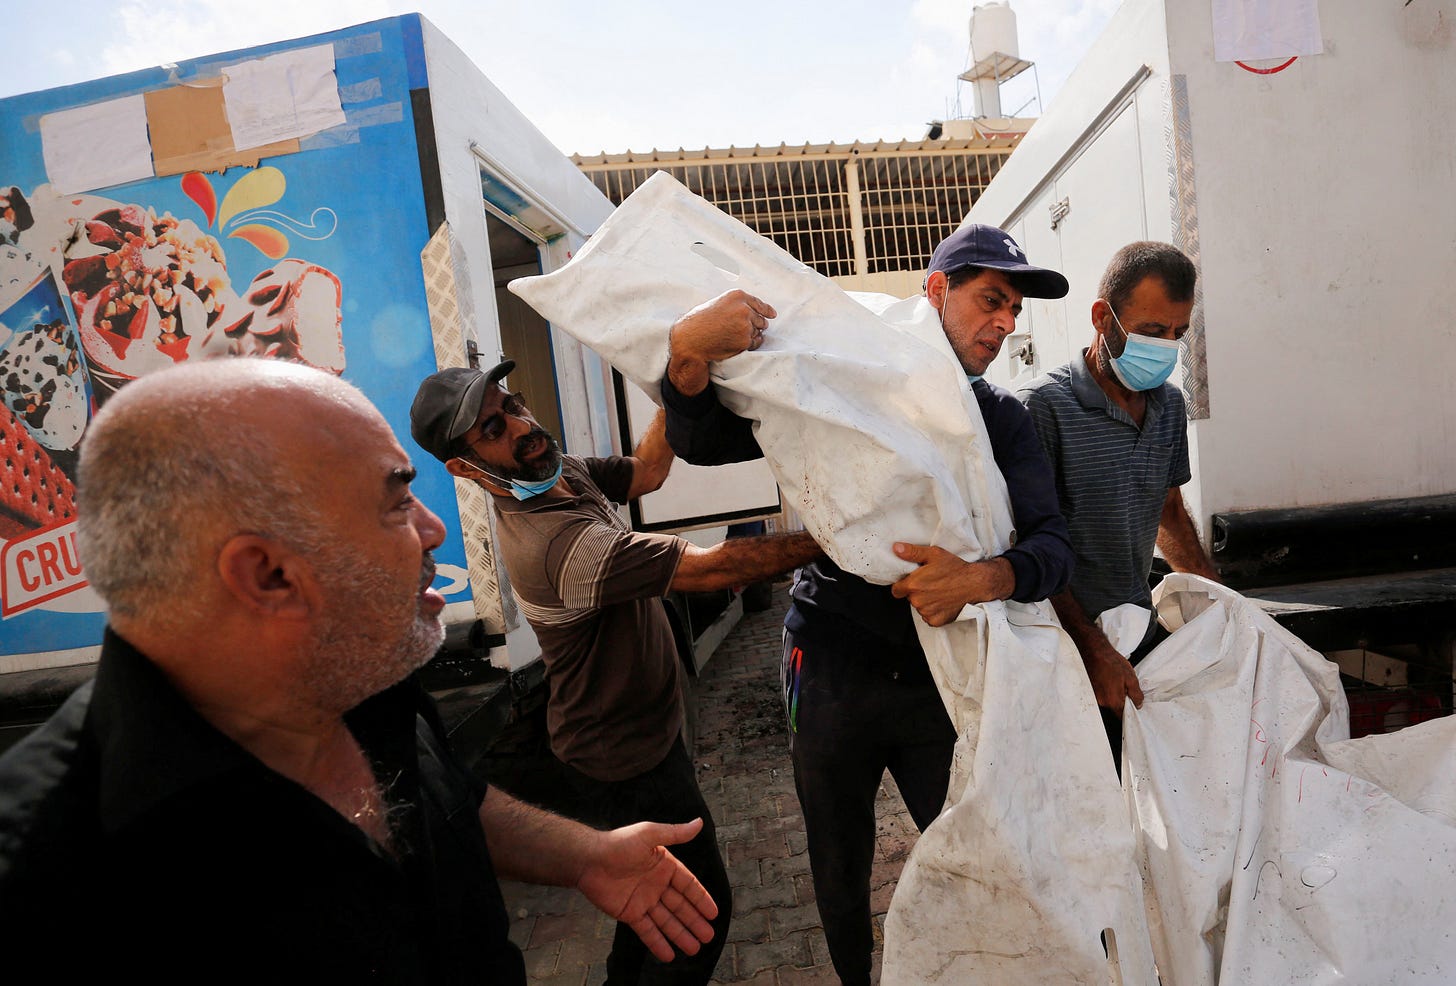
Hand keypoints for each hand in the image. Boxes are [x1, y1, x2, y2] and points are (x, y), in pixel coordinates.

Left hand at [576, 818, 718, 961]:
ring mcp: (644, 900)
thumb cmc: (619, 843)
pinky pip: (647, 931)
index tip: (713, 914)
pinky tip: (669, 955)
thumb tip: (699, 823)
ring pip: (666, 921)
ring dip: (680, 935)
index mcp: (664, 866)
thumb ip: (675, 833)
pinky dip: (657, 943)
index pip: (688, 886)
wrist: (589, 859)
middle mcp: (656, 885)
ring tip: (694, 949)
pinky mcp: (629, 913)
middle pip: (680, 906)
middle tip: (709, 936)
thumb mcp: (650, 834)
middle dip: (694, 921)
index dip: (701, 899)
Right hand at [668, 290, 776, 395]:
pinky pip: (754, 343)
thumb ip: (736, 304)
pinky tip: (736, 343)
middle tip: (742, 330)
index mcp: (737, 296)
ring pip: (758, 332)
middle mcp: (743, 309)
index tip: (772, 314)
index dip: (767, 310)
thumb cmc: (700, 322)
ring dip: (751, 335)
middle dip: (756, 324)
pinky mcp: (744, 341)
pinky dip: (749, 344)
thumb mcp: (718, 303)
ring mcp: (745, 326)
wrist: (691, 339)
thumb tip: (756, 311)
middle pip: (761, 319)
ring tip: (733, 336)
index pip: (758, 303)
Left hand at [889, 543, 1013, 625]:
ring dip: (925, 602)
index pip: (896, 590)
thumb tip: (896, 548)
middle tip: (930, 583)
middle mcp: (917, 601)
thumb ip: (912, 552)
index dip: (903, 585)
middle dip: (916, 592)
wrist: (975, 583)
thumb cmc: (955, 568)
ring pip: (919, 607)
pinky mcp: (936, 621)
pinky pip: (928, 616)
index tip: (912, 581)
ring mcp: (926, 612)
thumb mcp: (934, 554)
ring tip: (939, 591)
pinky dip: (934, 611)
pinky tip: (943, 601)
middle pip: (909, 598)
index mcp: (913, 585)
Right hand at [1080, 639, 1144, 714]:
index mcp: (1113, 701)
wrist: (1094, 650)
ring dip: (1113, 693)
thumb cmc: (1111, 662)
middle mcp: (1101, 701)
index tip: (1132, 703)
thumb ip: (1136, 694)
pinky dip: (1105, 688)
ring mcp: (1094, 696)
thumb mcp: (1131, 678)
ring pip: (1108, 700)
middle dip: (1122, 699)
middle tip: (1125, 685)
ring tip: (1115, 679)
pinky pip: (1101, 693)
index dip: (1129, 710)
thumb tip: (1138, 704)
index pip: (1122, 715)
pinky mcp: (1090, 689)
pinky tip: (1107, 677)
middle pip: (1115, 708)